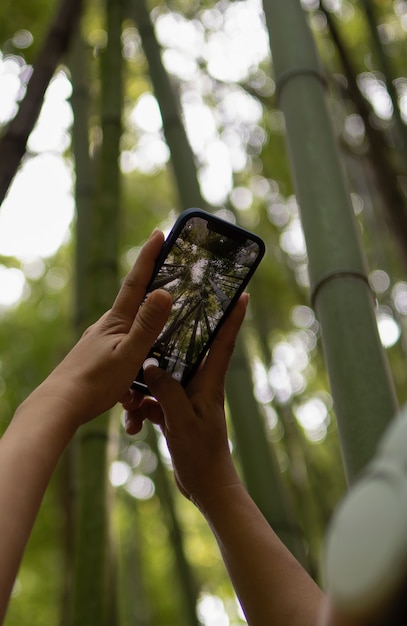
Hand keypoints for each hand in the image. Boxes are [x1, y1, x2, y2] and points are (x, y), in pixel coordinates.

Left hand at [27, 229, 171, 426]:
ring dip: (144, 341)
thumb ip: (147, 325)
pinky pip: (121, 357)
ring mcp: (99, 343)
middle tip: (167, 279)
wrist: (59, 406)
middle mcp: (106, 327)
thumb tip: (164, 292)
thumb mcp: (129, 353)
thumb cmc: (95, 382)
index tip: (158, 233)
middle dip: (150, 292)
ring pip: (129, 335)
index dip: (148, 257)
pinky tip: (133, 389)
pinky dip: (132, 366)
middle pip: (134, 304)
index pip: (136, 282)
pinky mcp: (96, 360)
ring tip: (155, 353)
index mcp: (116, 321)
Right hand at [122, 294, 248, 507]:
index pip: (224, 343)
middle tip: (171, 312)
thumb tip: (150, 365)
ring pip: (166, 377)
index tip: (243, 294)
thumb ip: (167, 392)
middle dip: (181, 334)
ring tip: (131, 392)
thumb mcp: (181, 422)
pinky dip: (144, 405)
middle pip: (191, 351)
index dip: (234, 318)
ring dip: (148, 381)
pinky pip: (156, 399)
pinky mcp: (176, 413)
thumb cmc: (202, 455)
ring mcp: (187, 400)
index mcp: (210, 384)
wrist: (206, 486)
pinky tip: (133, 419)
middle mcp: (201, 387)